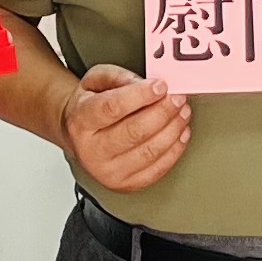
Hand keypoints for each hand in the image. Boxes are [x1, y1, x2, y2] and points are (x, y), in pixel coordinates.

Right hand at [59, 64, 189, 193]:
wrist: (79, 136)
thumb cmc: (90, 108)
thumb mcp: (95, 81)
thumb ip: (119, 77)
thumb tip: (147, 82)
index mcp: (82, 121)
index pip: (112, 108)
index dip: (140, 96)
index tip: (160, 86)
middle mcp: (92, 150)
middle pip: (134, 131)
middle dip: (163, 112)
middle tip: (177, 98)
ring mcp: (108, 171)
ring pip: (149, 151)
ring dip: (173, 129)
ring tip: (182, 112)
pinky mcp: (125, 184)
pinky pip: (157, 169)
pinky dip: (175, 149)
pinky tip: (180, 133)